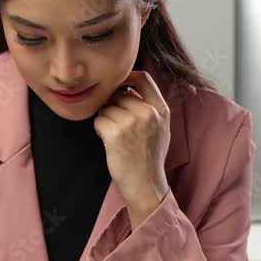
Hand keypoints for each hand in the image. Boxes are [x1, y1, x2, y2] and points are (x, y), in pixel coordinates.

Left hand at [94, 71, 170, 227]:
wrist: (146, 184)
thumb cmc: (150, 157)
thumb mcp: (160, 128)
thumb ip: (150, 106)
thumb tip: (129, 86)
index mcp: (161, 109)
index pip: (143, 78)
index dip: (127, 77)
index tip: (119, 84)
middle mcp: (148, 113)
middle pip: (119, 93)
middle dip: (113, 105)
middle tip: (117, 123)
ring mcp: (132, 123)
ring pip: (107, 106)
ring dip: (106, 118)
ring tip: (116, 135)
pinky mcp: (116, 134)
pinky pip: (99, 120)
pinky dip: (100, 129)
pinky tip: (109, 141)